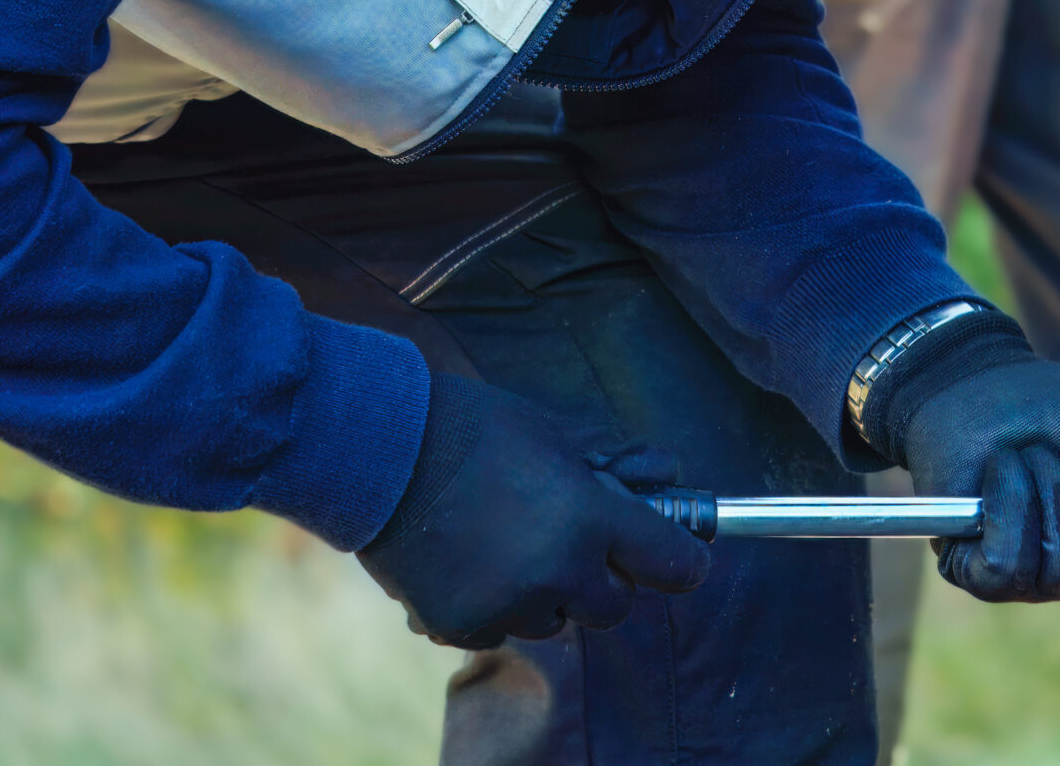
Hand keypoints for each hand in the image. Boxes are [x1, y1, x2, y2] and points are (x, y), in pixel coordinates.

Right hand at [358, 375, 711, 647]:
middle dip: (605, 577)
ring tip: (508, 541)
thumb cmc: (476, 428)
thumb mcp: (558, 432)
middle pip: (616, 605)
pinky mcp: (461, 625)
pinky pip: (502, 630)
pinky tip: (470, 561)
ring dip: (548, 593)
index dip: (679, 561)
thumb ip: (616, 463)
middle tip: (576, 540)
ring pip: (556, 621)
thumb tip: (668, 473)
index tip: (677, 556)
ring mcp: (508, 605)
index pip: (674, 566)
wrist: (380, 450)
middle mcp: (557, 571)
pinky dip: (496, 607)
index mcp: (590, 519)